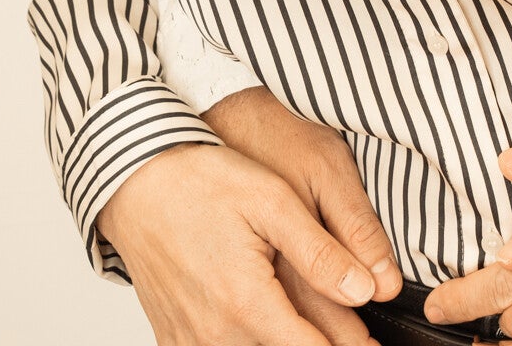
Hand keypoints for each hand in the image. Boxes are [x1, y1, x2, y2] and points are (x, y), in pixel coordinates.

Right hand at [97, 140, 380, 345]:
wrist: (136, 182)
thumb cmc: (202, 182)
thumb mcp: (272, 200)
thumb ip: (320, 251)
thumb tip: (364, 290)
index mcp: (246, 303)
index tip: (375, 340)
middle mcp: (215, 335)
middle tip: (356, 333)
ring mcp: (190, 342)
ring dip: (286, 344)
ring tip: (313, 325)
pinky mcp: (174, 339)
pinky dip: (248, 343)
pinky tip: (266, 326)